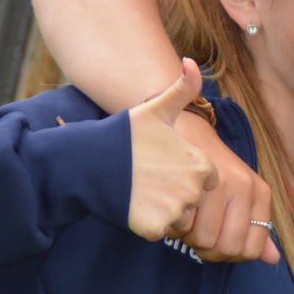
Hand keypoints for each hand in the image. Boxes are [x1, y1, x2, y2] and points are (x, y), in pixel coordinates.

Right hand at [127, 60, 218, 241]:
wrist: (88, 161)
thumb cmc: (125, 135)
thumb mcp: (156, 109)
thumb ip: (182, 89)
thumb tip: (192, 61)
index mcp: (202, 164)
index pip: (206, 182)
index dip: (184, 175)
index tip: (163, 166)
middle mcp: (194, 189)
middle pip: (194, 202)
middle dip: (176, 195)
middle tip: (149, 178)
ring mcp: (176, 210)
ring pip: (179, 219)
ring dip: (163, 211)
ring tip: (141, 190)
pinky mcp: (156, 228)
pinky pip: (160, 232)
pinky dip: (148, 224)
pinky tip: (133, 204)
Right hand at [171, 111, 279, 264]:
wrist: (190, 131)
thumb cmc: (217, 168)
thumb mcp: (244, 194)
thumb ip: (256, 226)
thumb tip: (272, 259)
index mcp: (261, 193)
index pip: (251, 250)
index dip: (230, 256)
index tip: (216, 245)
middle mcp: (246, 186)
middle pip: (228, 248)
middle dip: (207, 251)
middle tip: (197, 237)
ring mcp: (221, 180)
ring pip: (203, 240)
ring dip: (189, 238)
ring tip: (186, 222)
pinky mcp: (194, 178)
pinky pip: (183, 224)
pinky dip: (175, 226)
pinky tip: (175, 211)